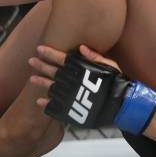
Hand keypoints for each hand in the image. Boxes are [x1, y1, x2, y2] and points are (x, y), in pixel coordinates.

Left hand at [29, 45, 155, 134]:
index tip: (40, 48)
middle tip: (31, 61)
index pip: (63, 59)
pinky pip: (56, 106)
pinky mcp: (72, 109)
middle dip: (42, 65)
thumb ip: (95, 57)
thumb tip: (81, 47)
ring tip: (32, 79)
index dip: (50, 53)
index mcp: (83, 69)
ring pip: (52, 88)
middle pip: (54, 72)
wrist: (123, 104)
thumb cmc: (118, 82)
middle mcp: (74, 81)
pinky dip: (47, 104)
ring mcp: (71, 96)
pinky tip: (39, 101)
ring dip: (41, 83)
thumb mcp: (110, 66)